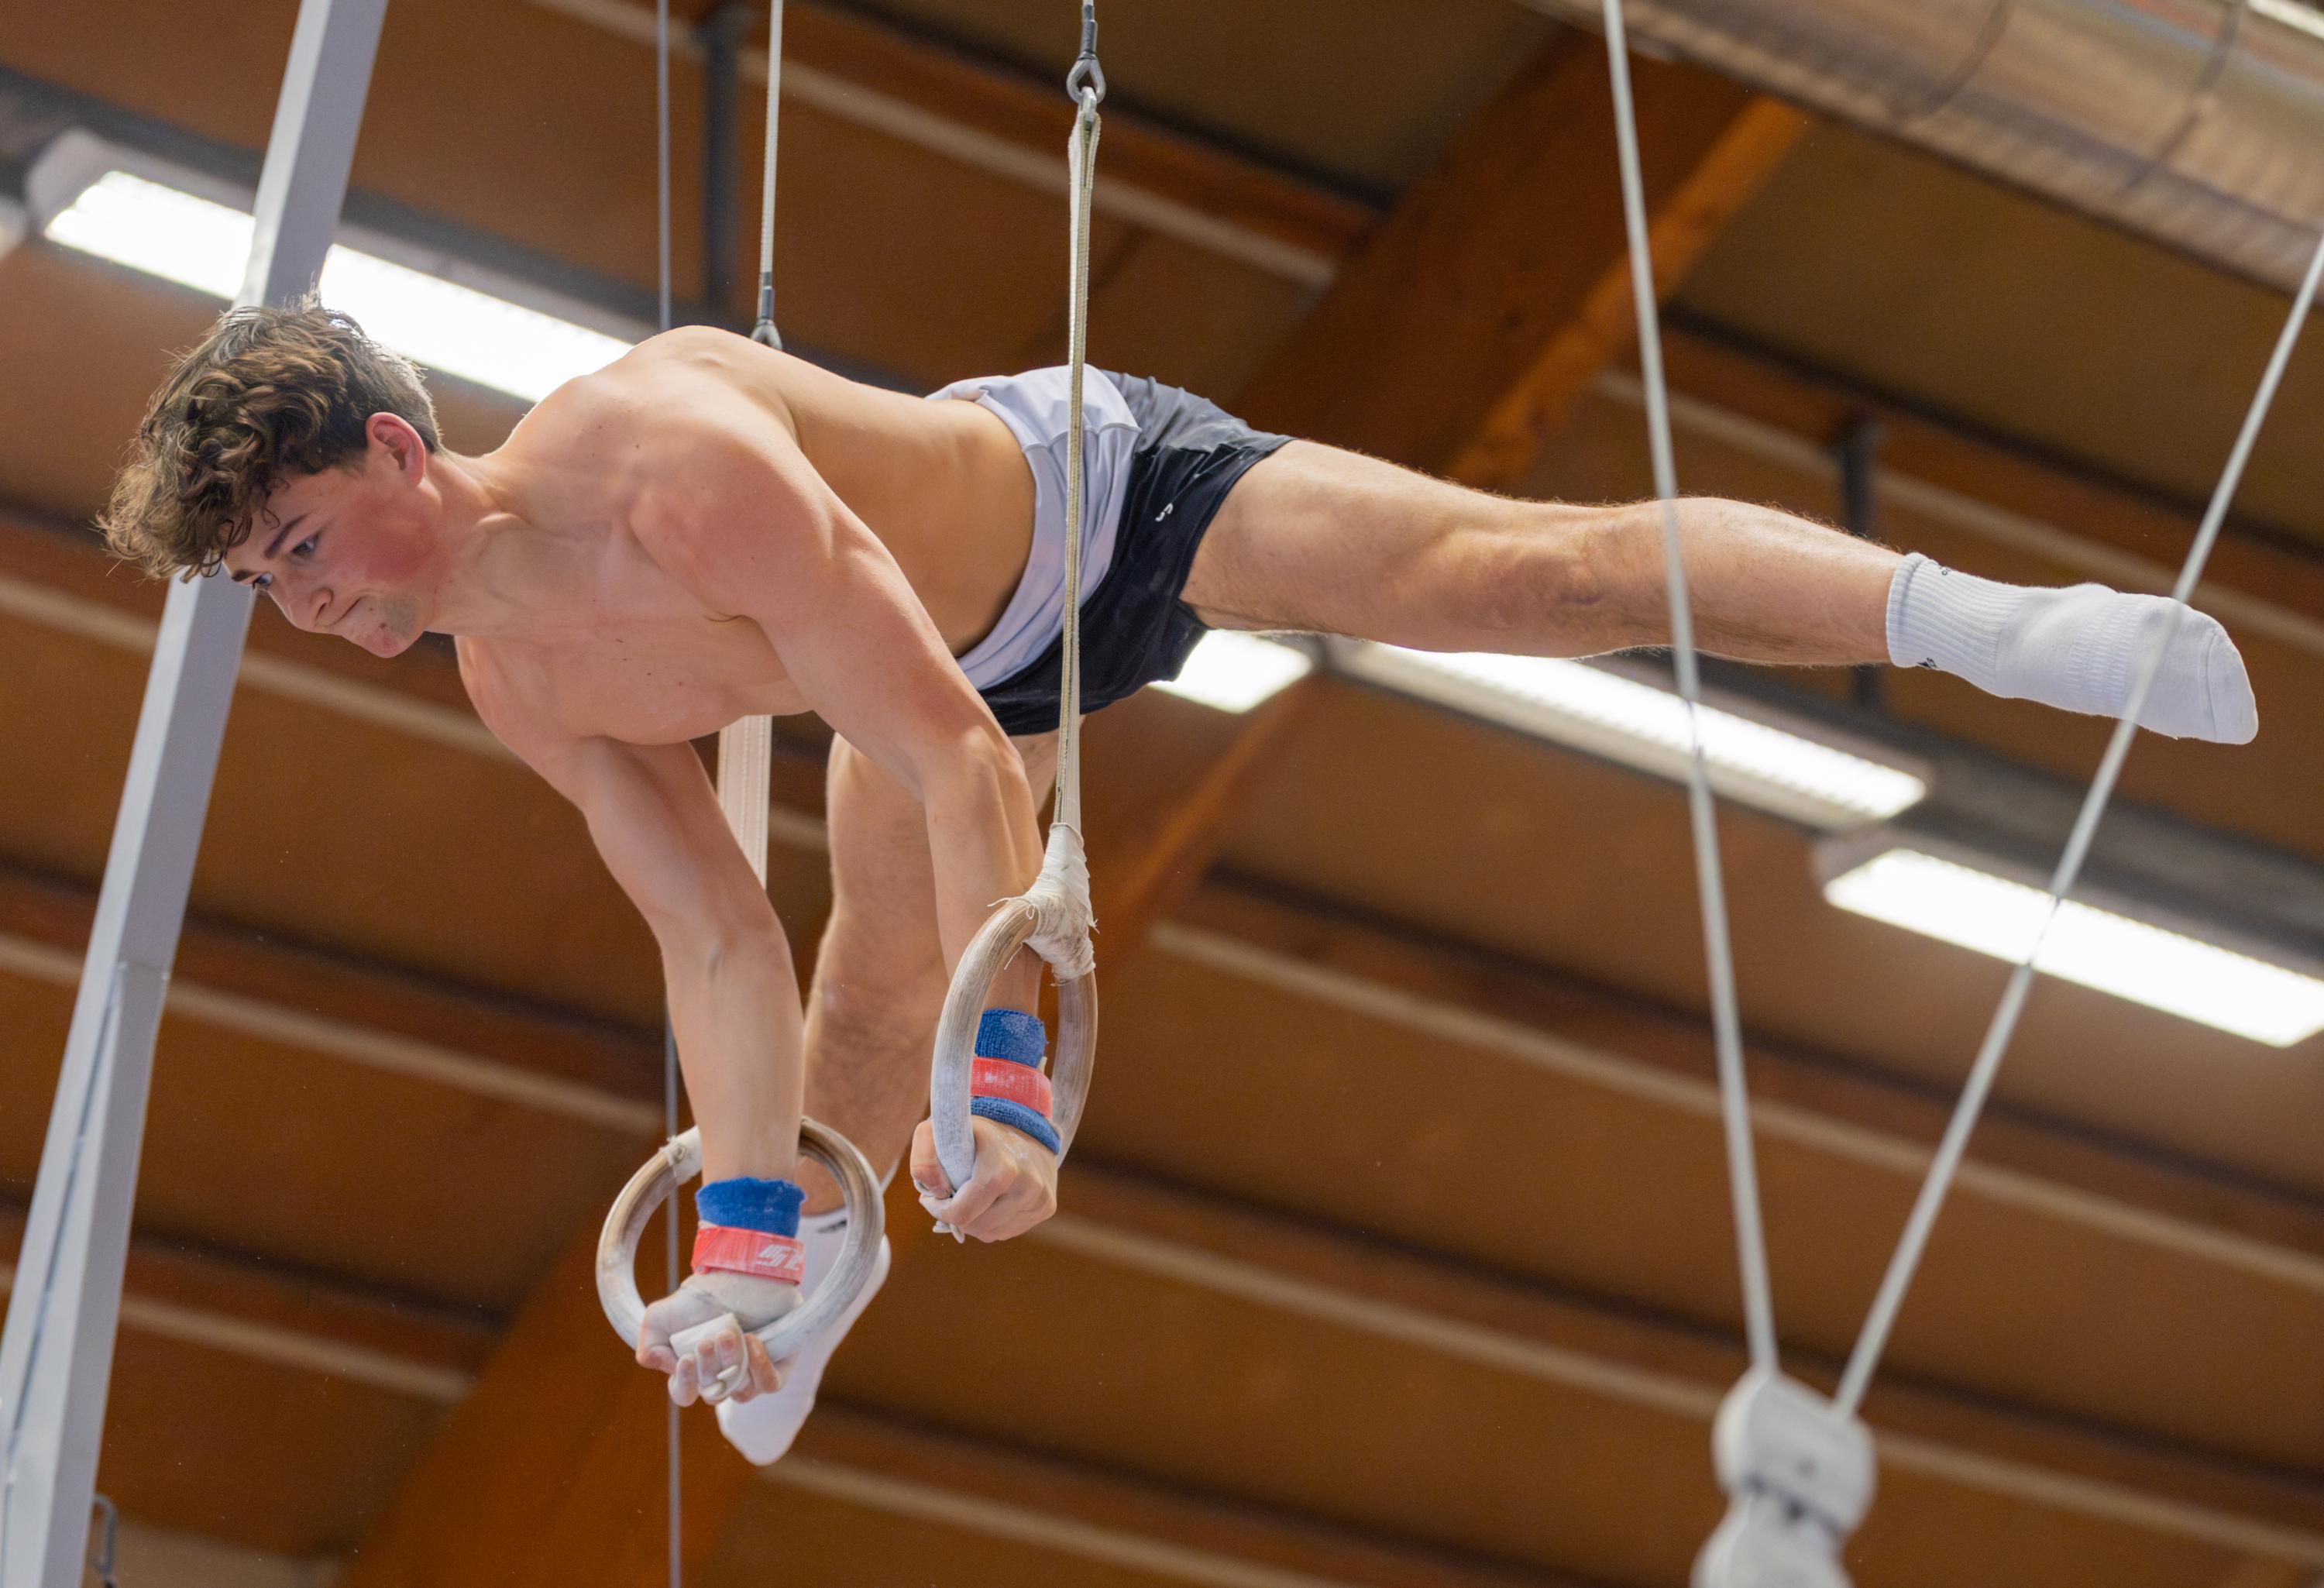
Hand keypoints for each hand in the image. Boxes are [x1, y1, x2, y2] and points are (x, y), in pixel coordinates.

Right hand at [635, 1273, 794, 1405]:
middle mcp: (723, 1376)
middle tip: (708, 1340)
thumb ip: (648, 1343)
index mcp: (696, 1372)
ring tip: (729, 1334)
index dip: (684, 1382)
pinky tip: (751, 1341)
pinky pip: (770, 1384)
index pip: (685, 1394)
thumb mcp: (661, 1316)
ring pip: (741, 1392)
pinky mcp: (777, 1366)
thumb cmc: (703, 1297)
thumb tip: (658, 1364)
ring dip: (732, 1363)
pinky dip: (759, 1367)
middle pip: (713, 1394)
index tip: (684, 1358)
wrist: (741, 1271)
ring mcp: (751, 1373)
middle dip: (708, 1368)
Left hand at [910, 1114, 1058, 1241]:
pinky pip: (1006, 1232)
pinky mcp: (1046, 1207)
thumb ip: (925, 1157)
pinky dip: (992, 1222)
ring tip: (972, 1196)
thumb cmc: (977, 1131)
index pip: (961, 1213)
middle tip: (953, 1194)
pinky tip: (991, 1200)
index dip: (939, 1210)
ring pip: (991, 1234)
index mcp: (1001, 1168)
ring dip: (974, 1221)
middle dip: (957, 1215)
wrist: (1023, 1122)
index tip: (932, 1197)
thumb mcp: (944, 1130)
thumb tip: (934, 1193)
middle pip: (975, 1226)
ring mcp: (1040, 1198)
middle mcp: (1027, 1185)